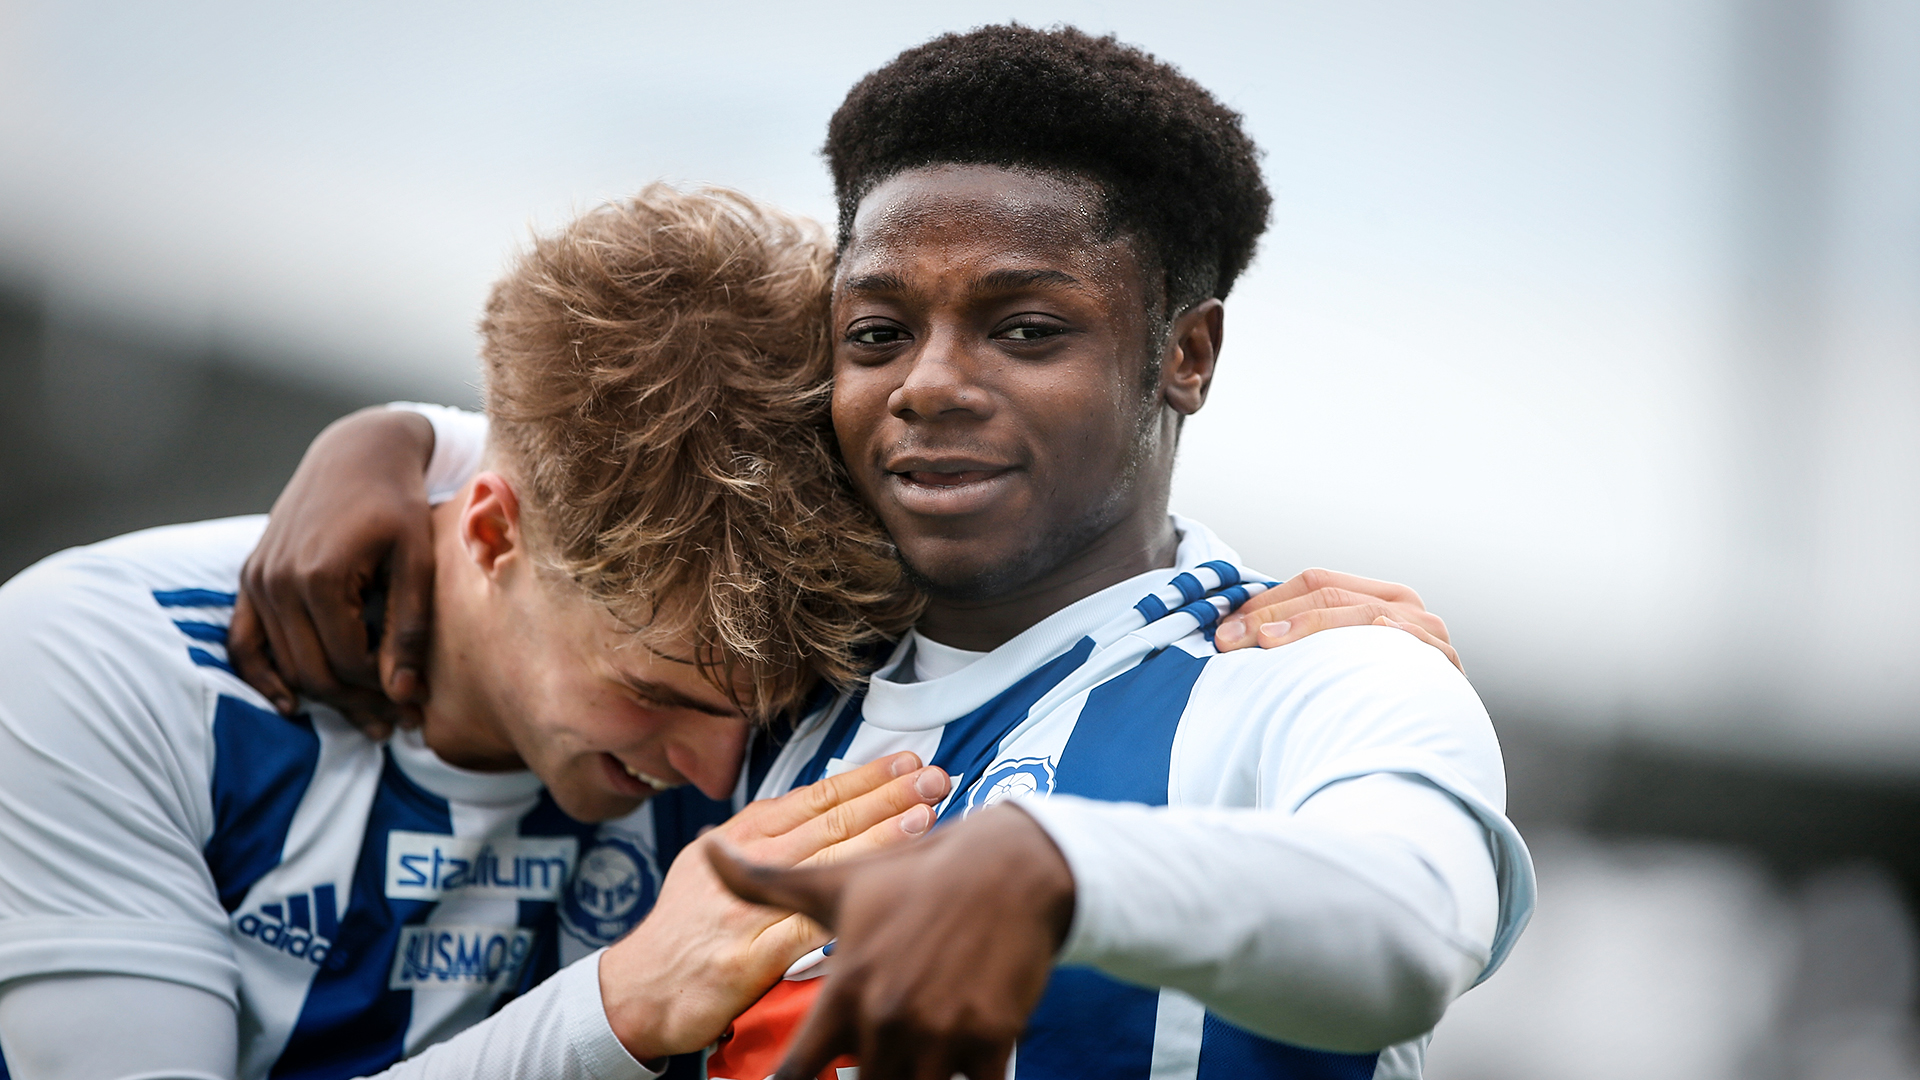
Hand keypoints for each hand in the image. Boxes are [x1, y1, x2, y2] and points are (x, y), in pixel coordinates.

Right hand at [229, 407, 437, 735]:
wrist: (356, 455)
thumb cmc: (398, 504)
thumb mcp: (418, 560)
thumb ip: (410, 626)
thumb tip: (404, 694)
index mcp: (320, 575)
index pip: (349, 660)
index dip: (385, 690)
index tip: (417, 703)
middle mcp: (277, 581)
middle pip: (313, 670)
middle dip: (358, 705)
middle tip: (396, 726)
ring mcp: (257, 580)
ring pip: (285, 664)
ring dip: (323, 699)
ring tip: (368, 720)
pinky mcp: (250, 578)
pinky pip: (243, 642)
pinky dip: (263, 676)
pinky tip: (289, 705)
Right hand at [603, 752, 952, 1062]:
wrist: (638, 988)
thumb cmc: (684, 928)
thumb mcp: (715, 863)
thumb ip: (766, 840)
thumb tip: (823, 809)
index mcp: (741, 836)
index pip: (815, 796)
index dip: (865, 777)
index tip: (907, 762)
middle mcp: (743, 860)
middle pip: (830, 820)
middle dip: (888, 796)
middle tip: (933, 777)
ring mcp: (746, 906)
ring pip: (824, 861)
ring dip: (880, 835)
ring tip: (924, 815)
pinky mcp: (749, 954)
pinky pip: (807, 923)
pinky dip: (848, 902)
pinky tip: (883, 890)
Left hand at [709, 804, 1072, 1079]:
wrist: (1011, 867)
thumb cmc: (920, 877)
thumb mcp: (838, 882)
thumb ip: (765, 883)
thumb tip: (705, 849)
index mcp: (846, 989)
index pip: (800, 1069)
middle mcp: (888, 1016)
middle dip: (871, 1075)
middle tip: (884, 1047)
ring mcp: (941, 1031)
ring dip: (917, 1074)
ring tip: (924, 1046)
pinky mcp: (992, 1039)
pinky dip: (967, 1078)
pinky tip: (966, 1054)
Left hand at [1213, 567, 1460, 671]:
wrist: (1440, 731)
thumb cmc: (1383, 692)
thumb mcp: (1349, 654)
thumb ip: (1314, 636)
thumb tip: (1239, 635)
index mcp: (1379, 595)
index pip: (1315, 582)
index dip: (1266, 600)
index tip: (1225, 628)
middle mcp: (1403, 606)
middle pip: (1329, 595)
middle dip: (1273, 616)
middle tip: (1230, 641)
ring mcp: (1425, 632)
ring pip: (1362, 614)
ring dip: (1310, 626)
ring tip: (1268, 641)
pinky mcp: (1444, 663)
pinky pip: (1415, 644)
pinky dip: (1393, 634)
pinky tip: (1369, 634)